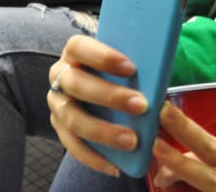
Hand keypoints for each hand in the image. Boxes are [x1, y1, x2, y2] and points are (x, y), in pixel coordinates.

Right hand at [47, 35, 148, 176]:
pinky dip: (95, 158)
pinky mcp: (60, 129)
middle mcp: (60, 76)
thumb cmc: (116, 72)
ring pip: (73, 119)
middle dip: (109, 96)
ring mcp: (58, 104)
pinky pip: (73, 147)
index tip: (131, 68)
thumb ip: (133, 65)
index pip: (79, 47)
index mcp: (74, 53)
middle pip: (77, 84)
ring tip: (131, 141)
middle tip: (141, 105)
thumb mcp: (122, 63)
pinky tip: (116, 166)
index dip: (102, 56)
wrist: (99, 87)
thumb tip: (157, 73)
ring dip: (103, 131)